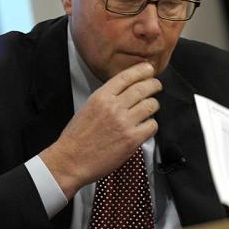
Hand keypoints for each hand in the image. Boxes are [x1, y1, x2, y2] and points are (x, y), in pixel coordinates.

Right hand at [41, 62, 161, 198]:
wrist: (71, 160)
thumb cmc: (76, 138)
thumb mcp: (87, 108)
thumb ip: (106, 98)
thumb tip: (124, 92)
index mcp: (101, 97)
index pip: (126, 76)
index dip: (141, 70)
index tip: (148, 68)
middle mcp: (114, 107)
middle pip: (142, 88)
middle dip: (154, 84)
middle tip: (156, 85)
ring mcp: (124, 123)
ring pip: (151, 105)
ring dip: (153, 105)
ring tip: (151, 107)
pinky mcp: (132, 139)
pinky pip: (152, 125)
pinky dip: (151, 125)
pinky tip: (146, 126)